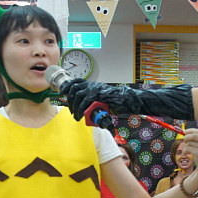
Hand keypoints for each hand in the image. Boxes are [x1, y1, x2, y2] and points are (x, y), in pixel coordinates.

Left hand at [66, 81, 194, 123]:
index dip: (68, 86)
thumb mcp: (104, 104)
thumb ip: (95, 106)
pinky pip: (87, 100)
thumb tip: (85, 113)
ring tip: (77, 116)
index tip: (63, 93)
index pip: (76, 82)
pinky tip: (82, 115)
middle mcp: (95, 85)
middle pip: (74, 88)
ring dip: (75, 106)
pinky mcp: (102, 95)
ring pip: (79, 94)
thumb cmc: (120, 104)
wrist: (134, 102)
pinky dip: (82, 108)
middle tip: (71, 111)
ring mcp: (98, 89)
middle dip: (69, 99)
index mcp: (95, 85)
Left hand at [182, 129, 197, 179]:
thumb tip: (186, 131)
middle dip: (187, 137)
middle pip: (194, 135)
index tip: (185, 132)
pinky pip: (188, 148)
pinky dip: (184, 150)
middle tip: (184, 140)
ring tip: (188, 150)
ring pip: (190, 142)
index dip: (191, 130)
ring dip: (186, 146)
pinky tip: (186, 154)